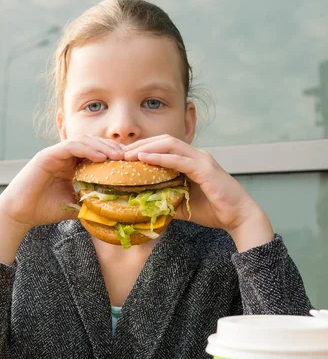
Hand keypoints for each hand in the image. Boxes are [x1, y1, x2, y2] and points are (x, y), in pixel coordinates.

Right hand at [0, 136, 123, 229]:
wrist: (19, 213)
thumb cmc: (44, 210)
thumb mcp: (74, 205)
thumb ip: (89, 201)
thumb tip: (113, 209)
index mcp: (71, 165)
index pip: (95, 153)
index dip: (113, 156)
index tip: (129, 164)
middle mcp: (64, 156)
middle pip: (92, 144)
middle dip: (112, 149)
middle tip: (129, 157)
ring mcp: (55, 154)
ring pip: (83, 142)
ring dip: (103, 147)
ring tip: (118, 156)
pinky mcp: (47, 155)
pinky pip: (70, 147)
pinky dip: (87, 150)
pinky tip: (101, 158)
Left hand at [124, 135, 273, 251]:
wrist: (238, 217)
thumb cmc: (214, 211)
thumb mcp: (183, 206)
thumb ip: (167, 201)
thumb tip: (145, 206)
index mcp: (190, 162)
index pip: (163, 148)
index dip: (143, 149)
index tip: (124, 157)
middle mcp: (196, 156)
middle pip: (163, 141)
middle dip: (140, 144)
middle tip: (120, 153)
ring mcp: (201, 160)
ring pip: (170, 145)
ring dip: (147, 148)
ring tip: (128, 154)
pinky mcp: (205, 168)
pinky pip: (179, 159)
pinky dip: (161, 157)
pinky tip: (145, 159)